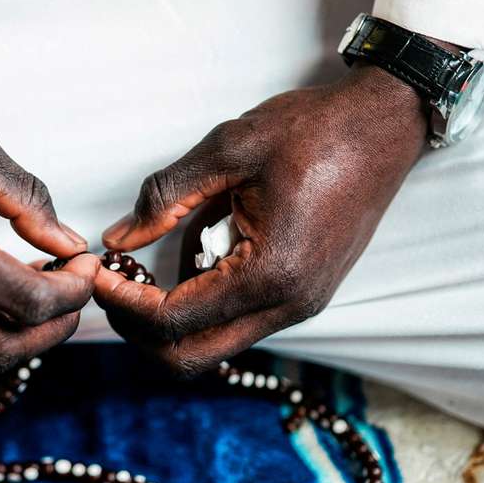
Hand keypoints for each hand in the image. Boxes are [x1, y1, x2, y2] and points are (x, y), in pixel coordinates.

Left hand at [94, 64, 426, 374]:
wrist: (385, 125)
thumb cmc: (316, 130)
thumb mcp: (228, 149)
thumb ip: (165, 197)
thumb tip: (118, 237)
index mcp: (271, 274)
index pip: (174, 322)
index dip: (124, 303)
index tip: (98, 270)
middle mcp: (290, 304)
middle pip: (190, 357)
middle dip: (140, 328)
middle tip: (114, 284)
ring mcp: (301, 304)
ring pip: (214, 342)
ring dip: (171, 315)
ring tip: (149, 261)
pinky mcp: (303, 293)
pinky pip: (238, 317)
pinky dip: (203, 298)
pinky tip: (193, 249)